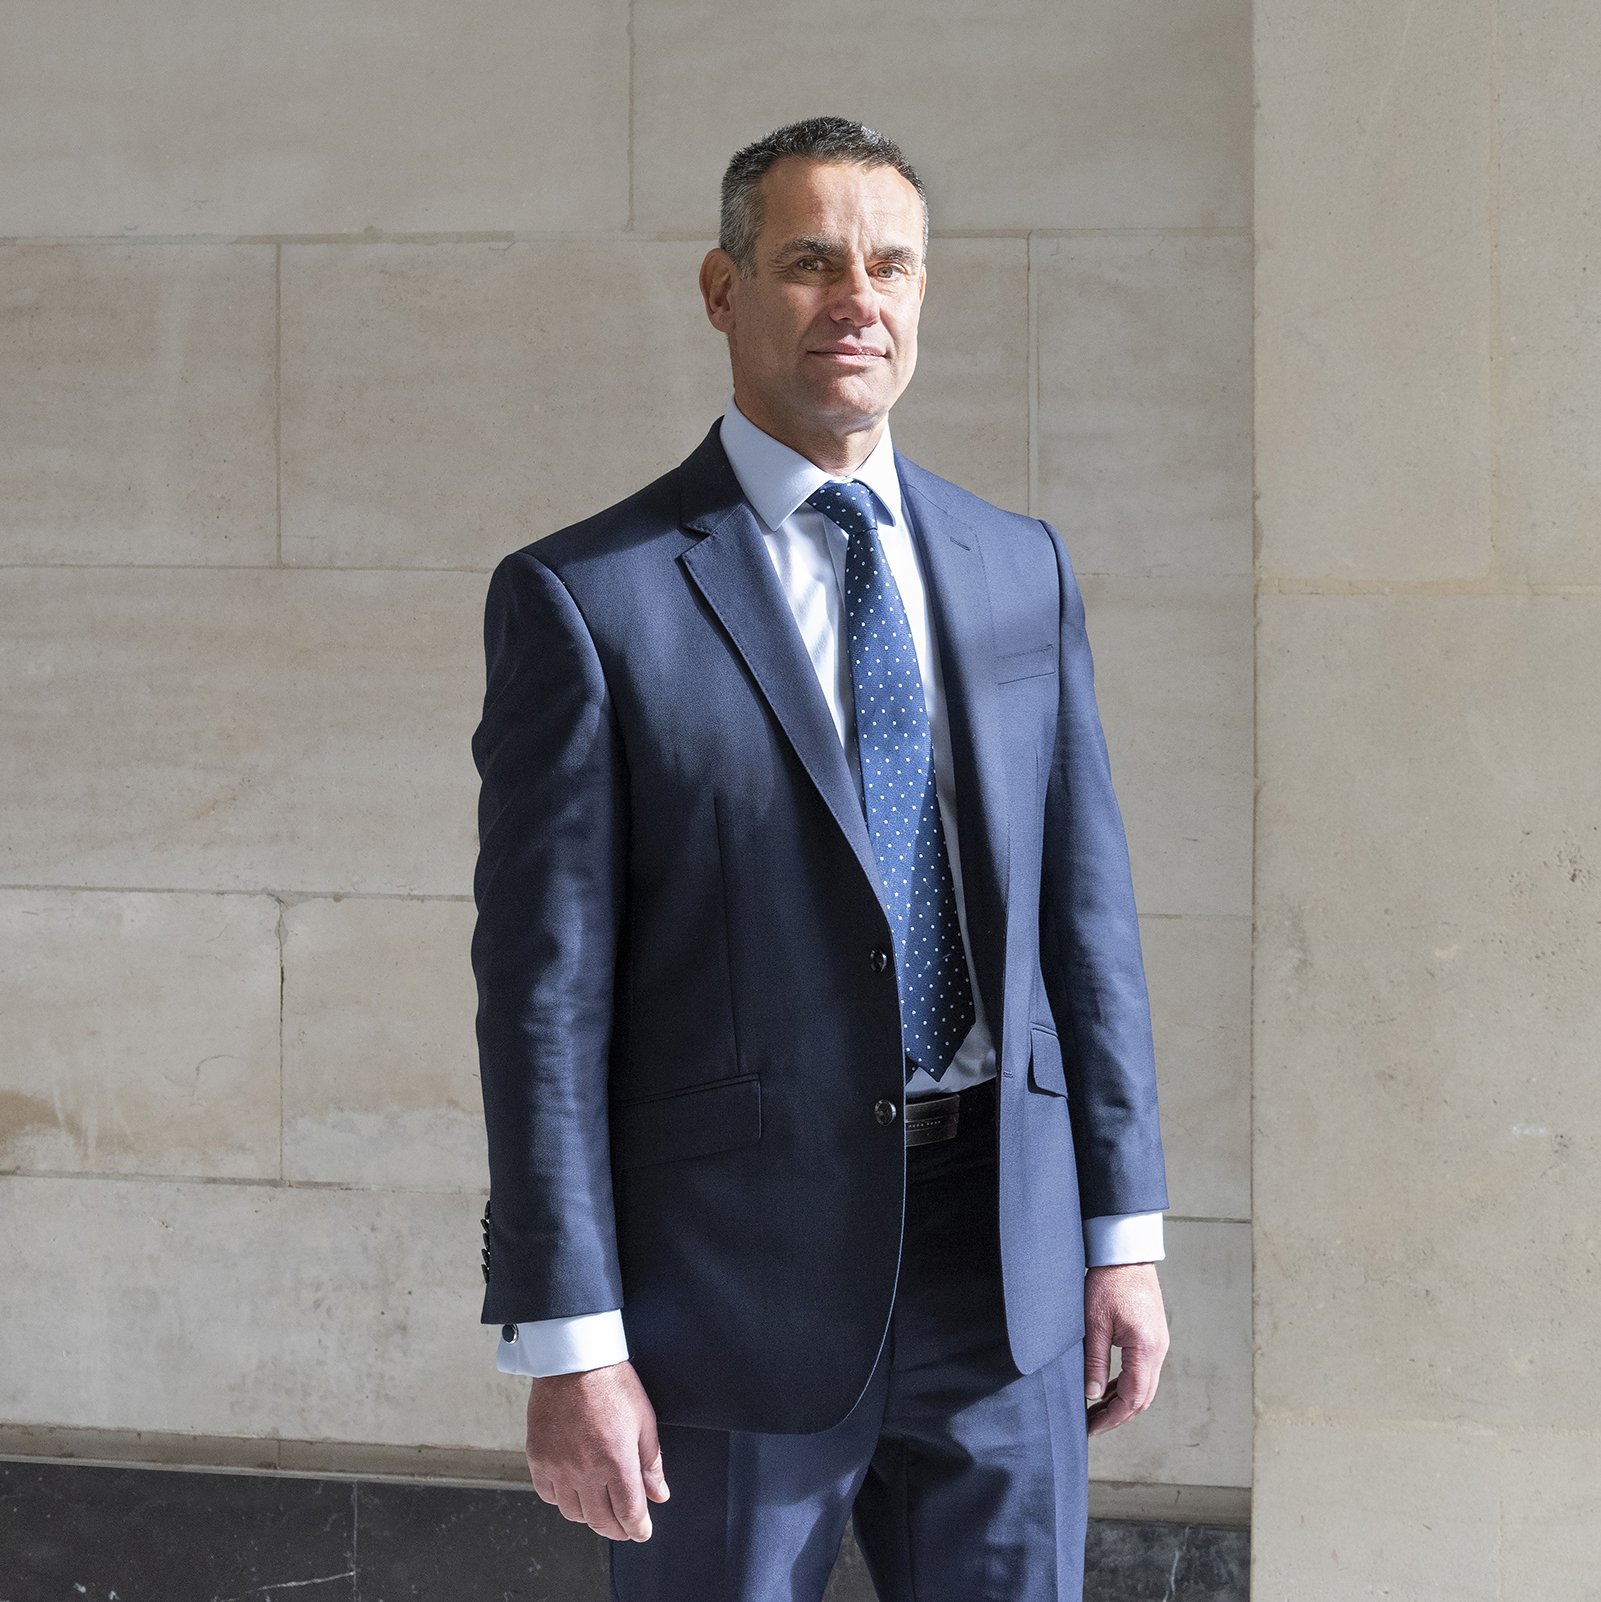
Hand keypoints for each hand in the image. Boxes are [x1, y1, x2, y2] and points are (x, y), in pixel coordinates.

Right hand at [524, 1359, 670, 1539]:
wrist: (573, 1361)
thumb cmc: (611, 1383)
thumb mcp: (644, 1420)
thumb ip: (651, 1463)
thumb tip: (659, 1494)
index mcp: (616, 1462)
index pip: (629, 1513)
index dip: (638, 1529)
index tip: (642, 1532)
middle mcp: (585, 1471)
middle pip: (601, 1520)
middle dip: (617, 1529)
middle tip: (624, 1526)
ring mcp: (558, 1467)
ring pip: (573, 1513)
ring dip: (590, 1516)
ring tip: (600, 1507)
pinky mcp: (538, 1459)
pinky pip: (548, 1495)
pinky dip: (562, 1500)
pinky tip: (573, 1489)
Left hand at [1082, 1262, 1168, 1435]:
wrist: (1125, 1252)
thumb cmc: (1108, 1281)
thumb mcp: (1094, 1323)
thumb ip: (1095, 1361)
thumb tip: (1092, 1394)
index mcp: (1145, 1348)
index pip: (1133, 1399)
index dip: (1112, 1418)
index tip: (1091, 1427)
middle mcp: (1158, 1349)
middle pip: (1143, 1398)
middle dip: (1117, 1415)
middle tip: (1092, 1425)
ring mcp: (1158, 1343)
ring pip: (1144, 1386)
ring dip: (1122, 1401)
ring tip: (1096, 1410)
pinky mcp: (1153, 1336)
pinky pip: (1143, 1371)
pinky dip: (1126, 1384)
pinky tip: (1107, 1386)